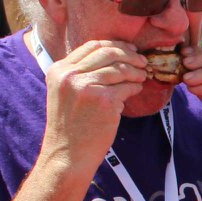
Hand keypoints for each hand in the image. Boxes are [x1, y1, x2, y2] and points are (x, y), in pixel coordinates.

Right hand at [40, 39, 148, 175]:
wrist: (67, 155)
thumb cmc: (71, 127)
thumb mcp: (65, 93)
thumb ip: (81, 74)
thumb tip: (112, 57)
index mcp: (59, 70)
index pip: (91, 46)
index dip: (114, 45)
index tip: (128, 49)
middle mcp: (70, 75)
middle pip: (107, 52)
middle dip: (129, 54)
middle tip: (142, 60)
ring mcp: (86, 86)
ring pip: (119, 69)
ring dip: (135, 71)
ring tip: (142, 76)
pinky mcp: (103, 100)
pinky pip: (126, 86)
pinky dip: (135, 86)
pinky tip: (137, 89)